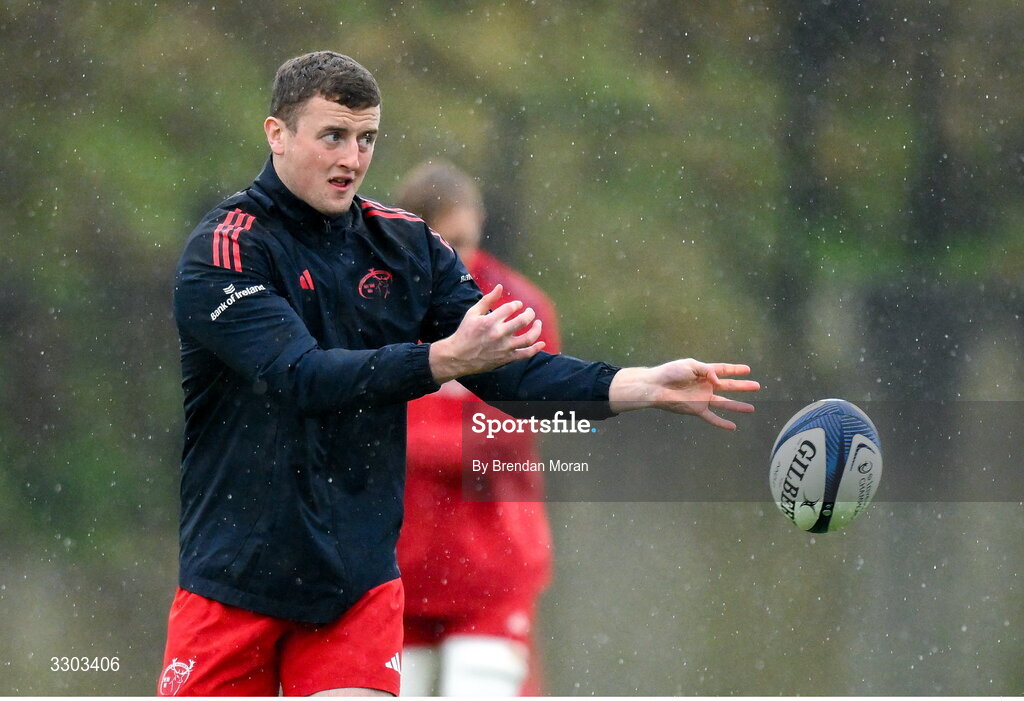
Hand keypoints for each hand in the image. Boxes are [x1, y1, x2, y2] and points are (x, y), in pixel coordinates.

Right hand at [429, 284, 545, 383]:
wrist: (458, 357)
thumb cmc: (465, 333)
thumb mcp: (472, 313)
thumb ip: (487, 300)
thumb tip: (500, 286)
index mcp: (489, 321)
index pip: (511, 308)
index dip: (517, 304)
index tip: (517, 305)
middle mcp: (498, 334)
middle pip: (523, 321)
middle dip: (530, 314)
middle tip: (530, 312)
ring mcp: (504, 348)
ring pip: (528, 338)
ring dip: (537, 329)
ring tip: (538, 323)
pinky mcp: (506, 358)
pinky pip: (525, 354)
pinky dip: (536, 348)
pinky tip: (542, 342)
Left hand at [608, 359, 759, 429]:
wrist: (656, 387)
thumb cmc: (670, 372)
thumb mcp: (690, 365)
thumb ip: (707, 371)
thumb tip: (719, 381)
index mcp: (703, 372)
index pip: (723, 370)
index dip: (735, 370)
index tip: (747, 370)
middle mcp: (705, 385)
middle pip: (728, 386)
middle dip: (742, 386)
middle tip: (757, 386)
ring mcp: (702, 398)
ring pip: (725, 403)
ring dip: (738, 406)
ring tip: (752, 408)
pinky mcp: (697, 409)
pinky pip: (712, 417)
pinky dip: (722, 423)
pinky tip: (733, 427)